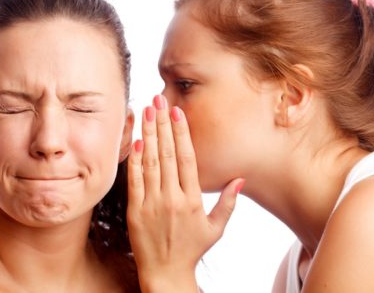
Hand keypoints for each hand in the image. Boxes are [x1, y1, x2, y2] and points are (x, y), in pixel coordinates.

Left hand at [127, 95, 243, 291]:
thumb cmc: (192, 249)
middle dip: (162, 124)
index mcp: (193, 200)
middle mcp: (172, 198)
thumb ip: (227, 202)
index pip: (187, 158)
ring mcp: (151, 203)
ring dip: (148, 134)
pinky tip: (135, 140)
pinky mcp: (135, 210)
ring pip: (150, 162)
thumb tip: (240, 178)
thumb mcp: (216, 228)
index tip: (177, 111)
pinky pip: (134, 180)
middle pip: (167, 154)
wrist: (166, 273)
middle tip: (158, 100)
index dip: (181, 133)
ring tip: (146, 112)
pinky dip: (134, 159)